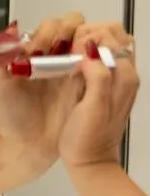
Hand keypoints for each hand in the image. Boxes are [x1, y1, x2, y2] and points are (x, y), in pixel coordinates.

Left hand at [0, 12, 86, 163]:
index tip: (38, 51)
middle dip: (67, 30)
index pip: (47, 25)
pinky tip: (85, 67)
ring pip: (86, 40)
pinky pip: (98, 62)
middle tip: (57, 50)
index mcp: (33, 51)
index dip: (45, 32)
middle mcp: (55, 55)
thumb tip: (12, 27)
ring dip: (83, 41)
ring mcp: (73, 68)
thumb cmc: (8, 113)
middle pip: (71, 26)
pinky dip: (96, 58)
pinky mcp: (87, 83)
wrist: (26, 145)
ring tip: (73, 57)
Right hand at [58, 23, 138, 170]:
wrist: (89, 161)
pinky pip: (100, 58)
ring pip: (108, 43)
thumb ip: (98, 75)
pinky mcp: (105, 85)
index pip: (113, 35)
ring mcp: (117, 79)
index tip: (73, 49)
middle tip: (71, 49)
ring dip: (88, 42)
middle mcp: (125, 73)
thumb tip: (89, 49)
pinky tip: (71, 64)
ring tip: (69, 54)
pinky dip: (86, 53)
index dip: (91, 35)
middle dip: (91, 33)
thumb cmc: (86, 136)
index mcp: (125, 76)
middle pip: (114, 34)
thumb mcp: (93, 106)